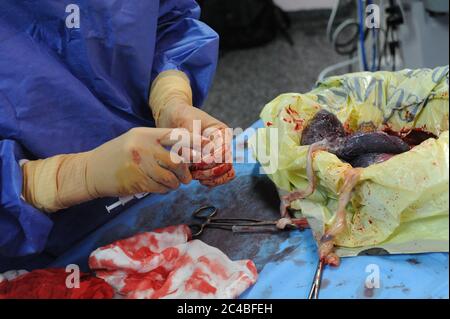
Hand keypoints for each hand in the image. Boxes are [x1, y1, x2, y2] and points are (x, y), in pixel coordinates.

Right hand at [22, 127, 196, 211]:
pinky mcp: (136, 182)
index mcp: (145, 134)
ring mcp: (139, 166)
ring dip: (175, 184)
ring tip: (173, 183)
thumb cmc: (117, 155)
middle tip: (186, 177)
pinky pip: (159, 188)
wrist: (91, 170)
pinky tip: (160, 188)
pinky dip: (164, 190)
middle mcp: (143, 148)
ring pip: (169, 178)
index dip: (194, 142)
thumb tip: (186, 153)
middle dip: (185, 172)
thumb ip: (158, 143)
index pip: (176, 136)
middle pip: (176, 161)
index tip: (206, 148)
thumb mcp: (135, 140)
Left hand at [158, 99, 235, 186]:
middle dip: (212, 171)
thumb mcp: (187, 123)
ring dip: (210, 177)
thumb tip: (204, 158)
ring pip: (224, 173)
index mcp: (222, 132)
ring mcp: (216, 154)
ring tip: (194, 176)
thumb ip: (196, 140)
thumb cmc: (180, 115)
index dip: (214, 159)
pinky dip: (210, 181)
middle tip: (195, 172)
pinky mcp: (208, 163)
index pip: (225, 150)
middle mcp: (222, 144)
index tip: (200, 162)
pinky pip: (217, 177)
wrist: (172, 116)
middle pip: (226, 164)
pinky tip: (198, 180)